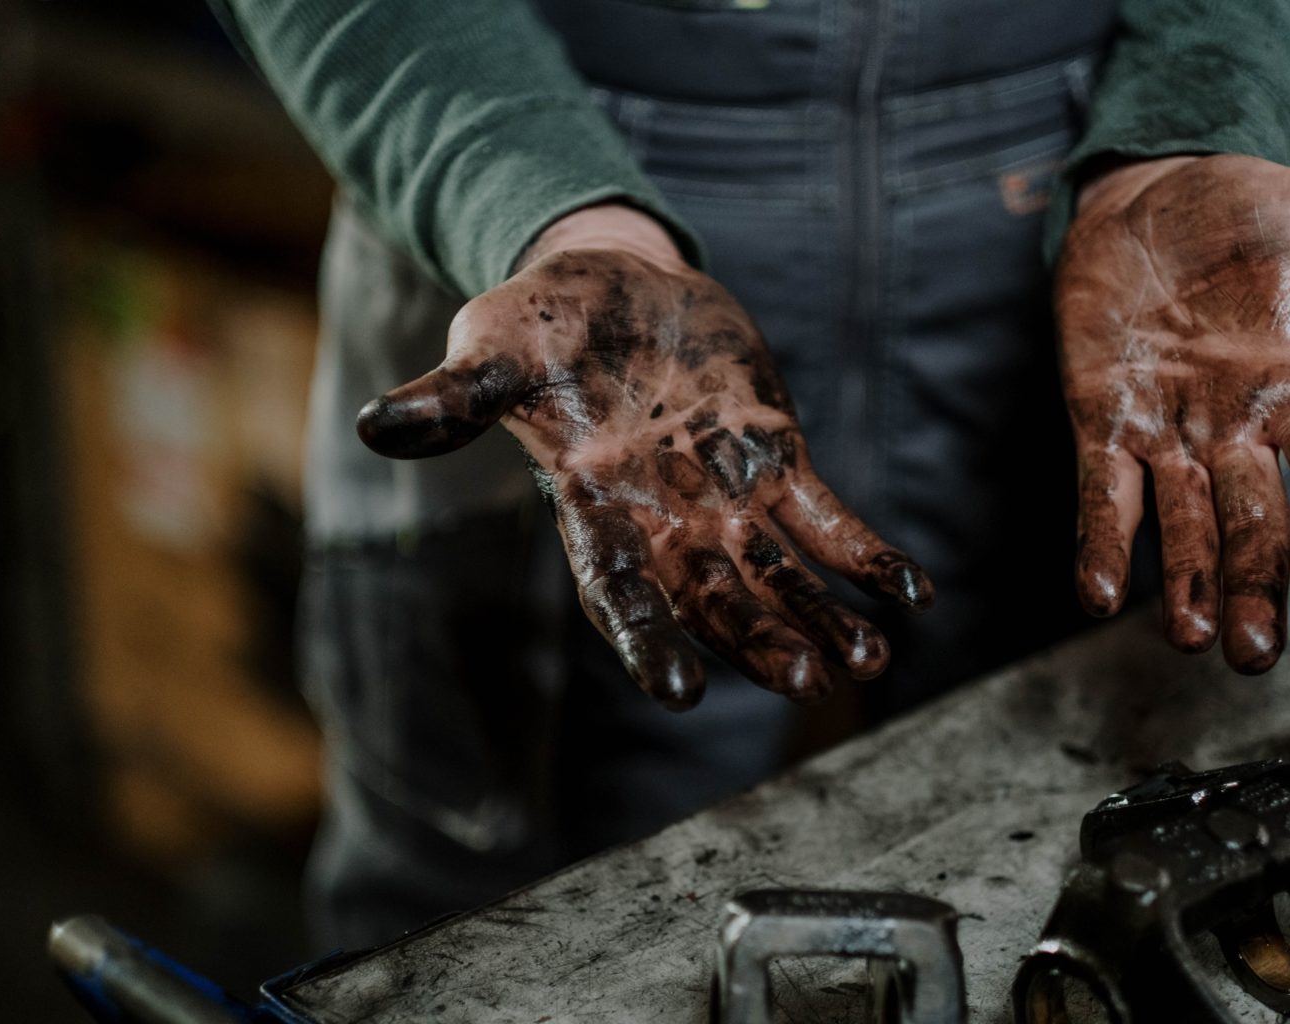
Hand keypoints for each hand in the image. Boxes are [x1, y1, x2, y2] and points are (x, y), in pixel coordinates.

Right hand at [356, 205, 932, 709]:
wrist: (614, 282)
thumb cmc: (541, 322)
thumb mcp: (492, 348)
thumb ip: (452, 398)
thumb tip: (377, 427)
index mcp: (594, 508)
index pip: (618, 591)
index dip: (647, 639)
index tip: (678, 690)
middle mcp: (665, 521)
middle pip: (716, 600)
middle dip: (759, 640)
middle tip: (805, 680)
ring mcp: (726, 496)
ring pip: (779, 576)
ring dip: (822, 618)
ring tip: (868, 662)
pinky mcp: (777, 461)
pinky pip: (829, 521)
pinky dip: (866, 557)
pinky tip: (911, 595)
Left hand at [1058, 155, 1289, 672]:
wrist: (1151, 190)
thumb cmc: (1248, 212)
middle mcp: (1238, 430)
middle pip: (1255, 524)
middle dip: (1256, 586)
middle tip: (1256, 653)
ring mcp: (1169, 432)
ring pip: (1183, 524)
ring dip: (1188, 582)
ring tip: (1194, 638)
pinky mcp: (1103, 421)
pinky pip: (1102, 493)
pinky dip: (1102, 541)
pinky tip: (1097, 593)